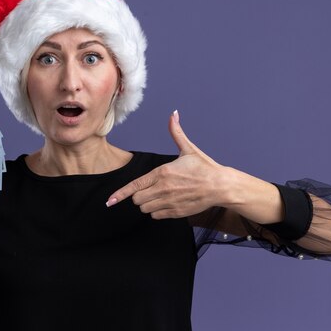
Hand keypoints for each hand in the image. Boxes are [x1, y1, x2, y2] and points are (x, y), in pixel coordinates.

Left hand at [106, 110, 228, 218]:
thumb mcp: (189, 149)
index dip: (120, 194)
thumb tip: (173, 114)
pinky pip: (156, 216)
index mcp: (162, 172)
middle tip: (149, 189)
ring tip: (158, 195)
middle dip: (138, 195)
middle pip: (137, 199)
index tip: (109, 201)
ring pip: (145, 209)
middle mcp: (163, 189)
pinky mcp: (176, 212)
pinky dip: (157, 211)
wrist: (221, 186)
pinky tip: (166, 203)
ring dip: (147, 204)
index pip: (134, 186)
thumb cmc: (204, 167)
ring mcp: (169, 202)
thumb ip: (176, 132)